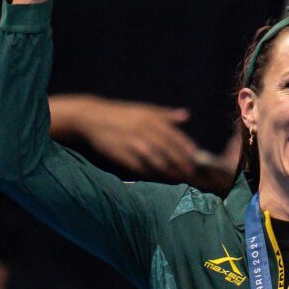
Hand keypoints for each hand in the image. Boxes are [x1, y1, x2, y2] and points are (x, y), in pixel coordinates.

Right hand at [66, 97, 198, 179]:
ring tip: (177, 178)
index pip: (172, 133)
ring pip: (154, 159)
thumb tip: (186, 115)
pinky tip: (157, 178)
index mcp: (150, 118)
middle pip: (166, 148)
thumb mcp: (143, 109)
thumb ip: (165, 114)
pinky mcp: (120, 153)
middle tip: (190, 172)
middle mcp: (142, 129)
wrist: (92, 117)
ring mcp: (131, 142)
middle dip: (179, 161)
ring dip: (167, 170)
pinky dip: (149, 173)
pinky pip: (138, 166)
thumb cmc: (121, 114)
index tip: (195, 155)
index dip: (184, 145)